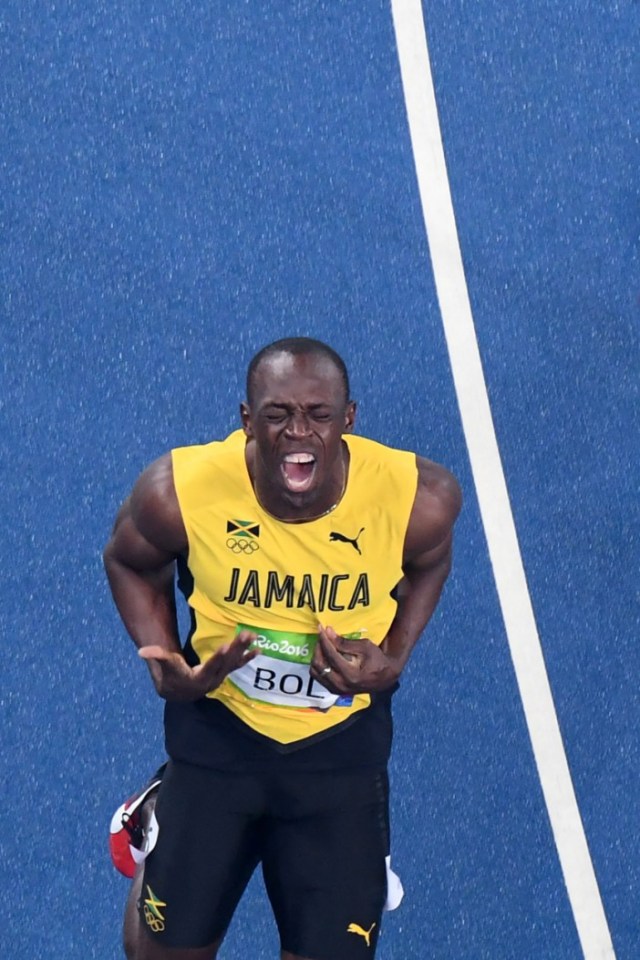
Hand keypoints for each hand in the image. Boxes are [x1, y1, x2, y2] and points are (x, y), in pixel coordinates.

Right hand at [138, 630, 257, 700]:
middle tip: (246, 634)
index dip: (217, 658)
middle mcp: (212, 679)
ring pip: (234, 662)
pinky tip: (259, 649)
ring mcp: (220, 676)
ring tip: (253, 635)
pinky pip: (238, 665)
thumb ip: (156, 657)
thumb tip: (142, 651)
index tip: (225, 646)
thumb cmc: (171, 675)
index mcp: (198, 679)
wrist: (180, 691)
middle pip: (226, 662)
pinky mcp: (224, 672)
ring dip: (244, 649)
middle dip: (237, 648)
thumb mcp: (165, 666)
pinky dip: (248, 657)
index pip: (209, 667)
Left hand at [309, 625, 398, 694]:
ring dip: (316, 656)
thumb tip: (328, 632)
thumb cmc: (377, 660)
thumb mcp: (365, 647)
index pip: (330, 654)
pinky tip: (324, 656)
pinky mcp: (334, 691)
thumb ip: (345, 642)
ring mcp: (337, 690)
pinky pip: (319, 677)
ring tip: (322, 645)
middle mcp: (341, 684)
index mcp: (350, 674)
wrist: (384, 678)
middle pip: (319, 664)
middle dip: (318, 647)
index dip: (324, 639)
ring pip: (315, 672)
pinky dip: (318, 665)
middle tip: (322, 636)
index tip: (321, 627)